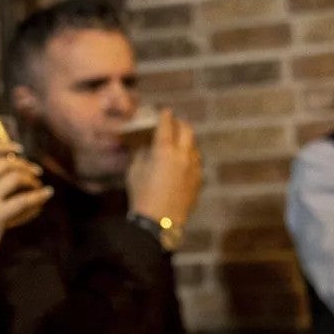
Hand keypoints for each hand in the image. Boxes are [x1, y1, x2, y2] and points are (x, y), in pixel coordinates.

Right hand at [0, 141, 51, 291]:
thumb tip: (8, 170)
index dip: (2, 145)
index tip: (18, 148)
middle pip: (4, 163)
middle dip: (24, 164)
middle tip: (36, 172)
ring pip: (15, 177)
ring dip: (32, 180)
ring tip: (38, 186)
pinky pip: (24, 200)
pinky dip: (39, 195)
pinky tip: (47, 194)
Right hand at [127, 109, 203, 226]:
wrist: (159, 222)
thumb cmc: (142, 196)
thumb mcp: (135, 171)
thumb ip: (142, 153)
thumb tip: (146, 145)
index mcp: (164, 151)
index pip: (166, 125)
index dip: (165, 116)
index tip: (164, 111)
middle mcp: (183, 156)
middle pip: (187, 130)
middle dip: (180, 124)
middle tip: (173, 124)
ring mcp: (194, 168)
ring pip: (194, 146)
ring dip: (186, 141)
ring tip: (178, 143)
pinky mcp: (199, 180)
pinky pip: (197, 162)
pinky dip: (190, 157)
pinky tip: (183, 162)